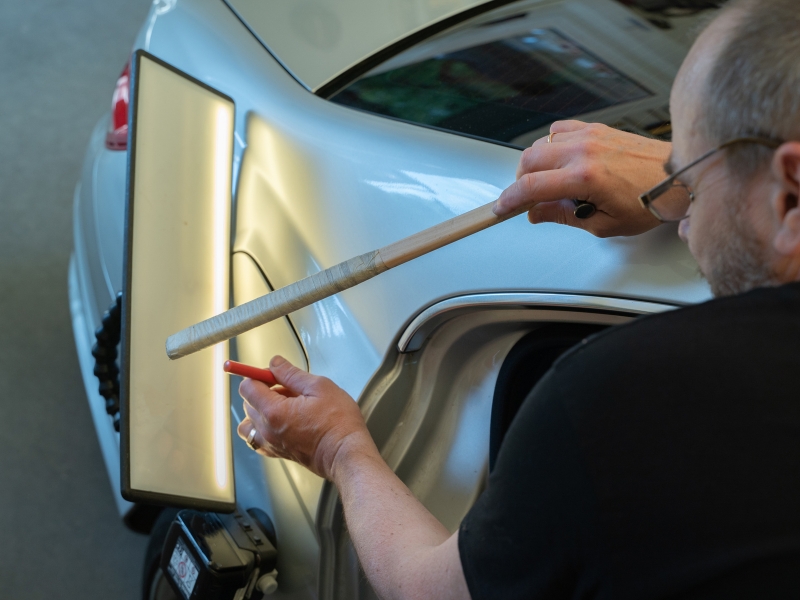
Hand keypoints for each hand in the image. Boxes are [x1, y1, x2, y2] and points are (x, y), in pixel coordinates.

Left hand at [236, 356, 375, 479]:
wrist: (346, 454)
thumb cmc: (338, 424)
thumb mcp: (319, 387)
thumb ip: (292, 373)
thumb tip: (275, 364)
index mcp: (274, 411)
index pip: (247, 387)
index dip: (258, 376)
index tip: (274, 374)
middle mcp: (267, 429)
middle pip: (248, 403)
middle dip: (263, 391)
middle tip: (289, 389)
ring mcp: (270, 443)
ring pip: (249, 422)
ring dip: (260, 411)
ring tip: (284, 407)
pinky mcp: (277, 453)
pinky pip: (257, 439)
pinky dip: (262, 428)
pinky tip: (281, 423)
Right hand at [494, 120, 681, 236]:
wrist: (679, 178)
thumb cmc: (650, 202)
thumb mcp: (603, 224)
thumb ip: (564, 216)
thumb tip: (537, 213)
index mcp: (585, 177)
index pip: (531, 186)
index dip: (509, 199)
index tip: (501, 208)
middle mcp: (585, 150)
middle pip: (528, 160)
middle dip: (520, 181)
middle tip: (527, 199)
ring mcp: (590, 135)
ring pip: (541, 143)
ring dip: (536, 163)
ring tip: (548, 182)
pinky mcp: (597, 128)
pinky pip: (560, 129)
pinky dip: (552, 144)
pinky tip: (561, 160)